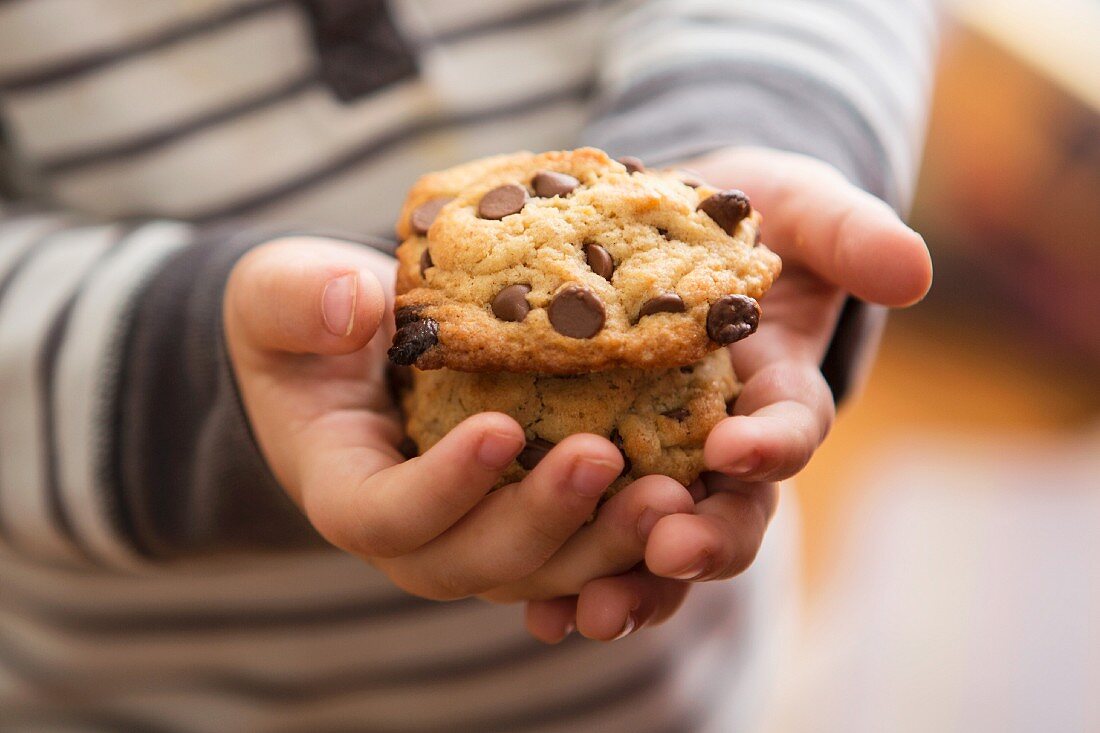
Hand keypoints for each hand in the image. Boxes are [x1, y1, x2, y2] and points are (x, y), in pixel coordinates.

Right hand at [224, 237, 694, 601]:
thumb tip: (352, 307)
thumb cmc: (309, 321)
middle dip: (543, 521)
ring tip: (673, 495)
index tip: (498, 428)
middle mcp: (417, 534)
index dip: (440, 488)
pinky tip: (690, 492)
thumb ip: (298, 300)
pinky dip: (631, 532)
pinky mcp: (531, 512)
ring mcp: (479, 532)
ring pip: (544, 569)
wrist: (357, 347)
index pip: (383, 515)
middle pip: (477, 561)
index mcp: (346, 488)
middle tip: (606, 459)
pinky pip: (583, 543)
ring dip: (607, 544)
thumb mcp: (279, 294)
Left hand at [526, 147, 932, 641]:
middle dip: (705, 540)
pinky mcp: (598, 473)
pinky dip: (565, 576)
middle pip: (729, 515)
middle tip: (670, 552)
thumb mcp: (804, 209)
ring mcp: (660, 468)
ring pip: (656, 545)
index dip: (771, 445)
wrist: (660, 234)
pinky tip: (537, 615)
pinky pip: (588, 534)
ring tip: (585, 616)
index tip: (735, 447)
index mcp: (777, 393)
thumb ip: (853, 236)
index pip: (788, 429)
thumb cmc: (744, 218)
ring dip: (629, 584)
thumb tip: (914, 270)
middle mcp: (723, 449)